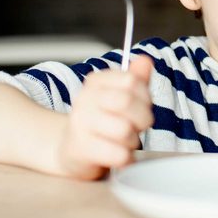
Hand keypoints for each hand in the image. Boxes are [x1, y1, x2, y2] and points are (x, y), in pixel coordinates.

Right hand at [56, 55, 153, 179]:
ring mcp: (80, 124)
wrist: (73, 151)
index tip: (141, 106)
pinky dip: (126, 158)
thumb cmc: (103, 122)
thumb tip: (145, 60)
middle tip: (137, 126)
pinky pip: (119, 154)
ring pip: (124, 130)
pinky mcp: (81, 149)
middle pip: (126, 102)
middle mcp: (84, 99)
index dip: (145, 97)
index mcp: (96, 81)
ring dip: (133, 140)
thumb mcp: (120, 97)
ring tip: (123, 141)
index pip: (131, 80)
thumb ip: (136, 79)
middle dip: (142, 118)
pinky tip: (117, 155)